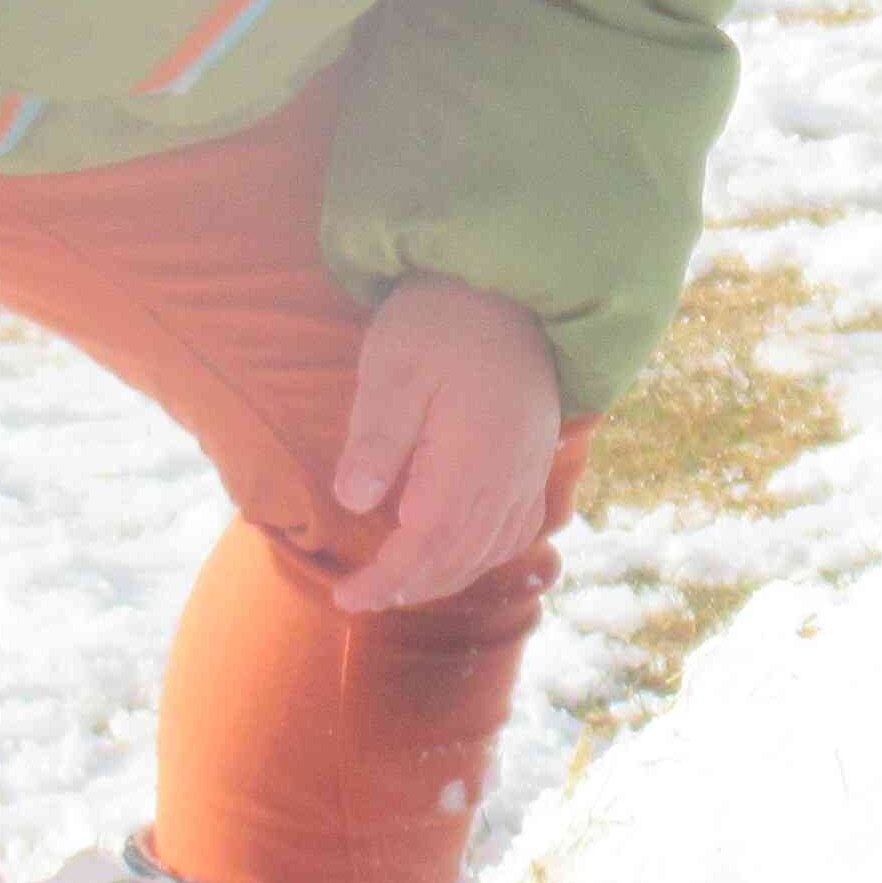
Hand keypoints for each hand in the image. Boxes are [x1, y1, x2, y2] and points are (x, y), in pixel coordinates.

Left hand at [332, 276, 565, 614]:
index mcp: (471, 458)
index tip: (346, 597)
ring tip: (400, 586)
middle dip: (409, 587)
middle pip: (460, 557)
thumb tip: (355, 503)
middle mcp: (508, 475)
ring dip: (444, 577)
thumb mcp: (393, 366)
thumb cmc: (441, 320)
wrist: (510, 284)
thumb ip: (377, 436)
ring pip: (490, 550)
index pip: (426, 544)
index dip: (386, 579)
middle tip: (360, 599)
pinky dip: (485, 555)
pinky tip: (460, 556)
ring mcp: (528, 469)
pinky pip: (517, 529)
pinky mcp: (535, 458)